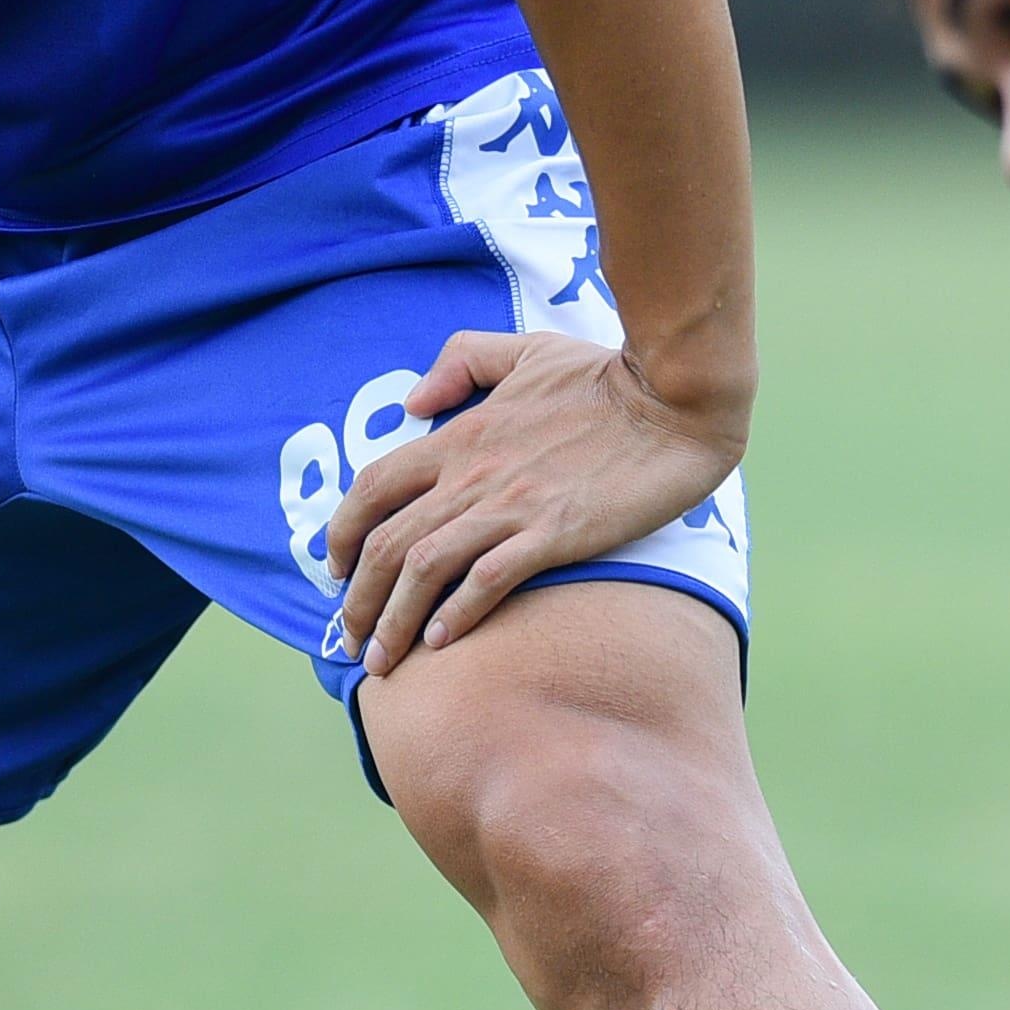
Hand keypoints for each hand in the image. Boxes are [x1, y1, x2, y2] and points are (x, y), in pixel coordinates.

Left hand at [330, 329, 742, 678]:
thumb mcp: (525, 349)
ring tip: (385, 660)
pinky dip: (457, 615)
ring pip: (424, 570)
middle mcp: (471, 474)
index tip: (336, 571)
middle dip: (359, 600)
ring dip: (394, 621)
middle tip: (353, 638)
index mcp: (461, 434)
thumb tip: (415, 402)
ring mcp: (511, 505)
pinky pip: (486, 582)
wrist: (672, 399)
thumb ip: (464, 362)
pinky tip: (443, 642)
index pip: (373, 487)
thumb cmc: (605, 375)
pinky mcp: (554, 534)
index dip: (343, 534)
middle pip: (387, 543)